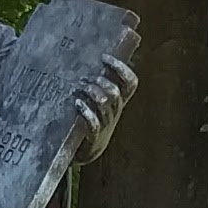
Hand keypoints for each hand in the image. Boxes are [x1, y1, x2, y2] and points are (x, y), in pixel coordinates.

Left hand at [68, 42, 137, 159]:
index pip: (130, 83)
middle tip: (83, 78)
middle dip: (98, 81)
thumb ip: (98, 85)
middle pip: (114, 92)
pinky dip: (86, 111)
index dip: (121, 68)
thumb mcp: (101, 102)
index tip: (104, 57)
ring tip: (77, 88)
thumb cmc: (93, 120)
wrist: (88, 150)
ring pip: (104, 104)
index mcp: (120, 102)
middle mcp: (115, 112)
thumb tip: (85, 57)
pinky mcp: (94, 136)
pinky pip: (93, 122)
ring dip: (90, 92)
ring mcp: (106, 124)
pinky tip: (77, 104)